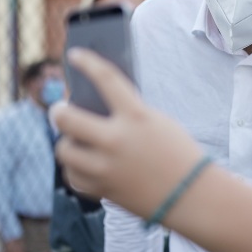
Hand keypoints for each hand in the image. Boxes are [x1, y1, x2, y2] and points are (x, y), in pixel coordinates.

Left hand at [52, 48, 205, 220]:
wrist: (192, 195)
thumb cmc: (178, 153)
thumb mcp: (157, 123)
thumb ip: (127, 114)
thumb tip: (91, 109)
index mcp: (136, 117)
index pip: (105, 79)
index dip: (87, 63)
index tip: (74, 55)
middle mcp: (116, 141)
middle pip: (67, 118)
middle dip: (59, 111)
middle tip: (61, 110)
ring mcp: (107, 167)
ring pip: (64, 150)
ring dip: (67, 143)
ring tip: (74, 141)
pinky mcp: (104, 190)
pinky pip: (73, 177)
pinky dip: (76, 169)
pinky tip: (85, 165)